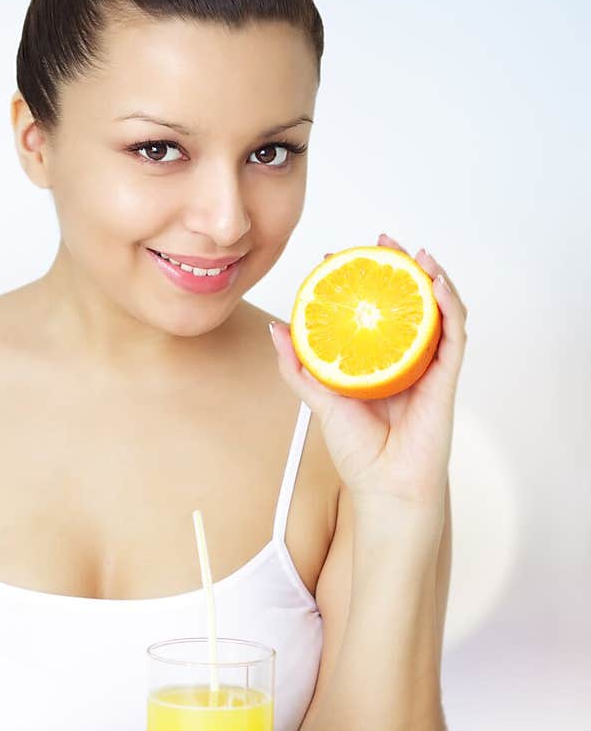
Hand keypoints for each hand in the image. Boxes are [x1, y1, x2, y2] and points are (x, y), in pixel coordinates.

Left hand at [269, 233, 467, 510]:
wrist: (385, 488)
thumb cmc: (358, 452)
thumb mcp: (319, 400)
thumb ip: (299, 366)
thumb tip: (276, 328)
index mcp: (379, 361)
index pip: (375, 310)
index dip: (363, 281)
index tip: (342, 258)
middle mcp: (407, 358)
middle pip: (408, 302)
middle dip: (398, 266)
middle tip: (382, 241)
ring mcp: (429, 365)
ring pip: (437, 310)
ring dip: (430, 276)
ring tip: (415, 253)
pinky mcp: (447, 377)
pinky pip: (453, 333)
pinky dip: (449, 304)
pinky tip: (436, 283)